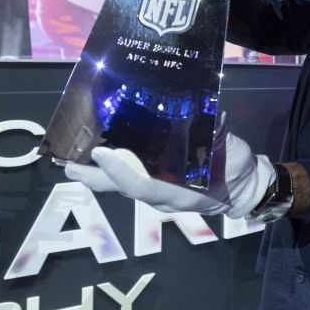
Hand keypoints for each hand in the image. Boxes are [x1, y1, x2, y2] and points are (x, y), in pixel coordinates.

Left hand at [64, 114, 276, 218]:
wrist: (244, 188)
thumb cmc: (235, 169)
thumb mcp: (231, 152)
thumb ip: (217, 136)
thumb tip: (213, 114)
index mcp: (179, 191)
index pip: (141, 185)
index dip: (119, 171)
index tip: (100, 153)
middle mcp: (161, 195)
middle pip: (120, 188)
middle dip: (92, 176)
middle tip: (65, 162)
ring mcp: (157, 191)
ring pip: (121, 184)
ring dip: (96, 171)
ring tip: (72, 154)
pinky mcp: (157, 184)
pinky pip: (130, 177)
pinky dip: (112, 167)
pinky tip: (99, 152)